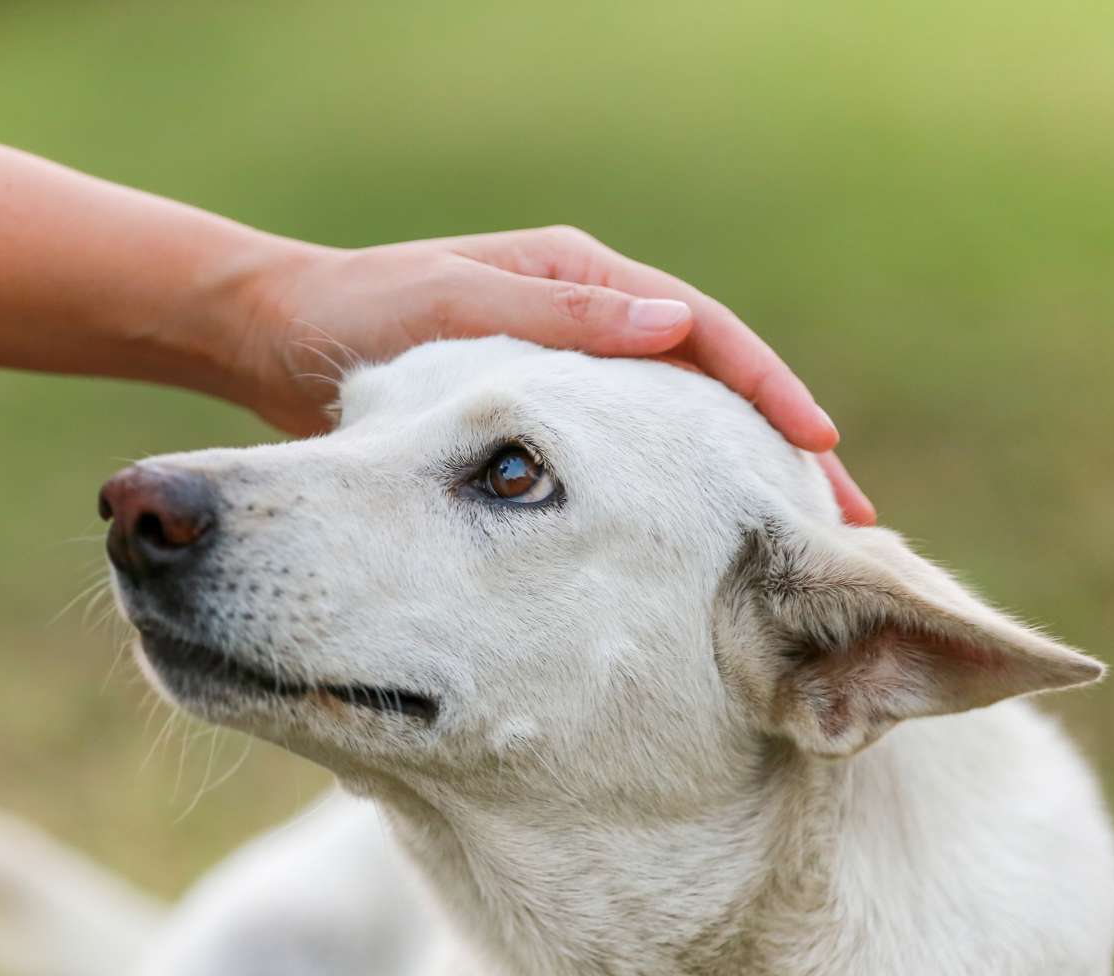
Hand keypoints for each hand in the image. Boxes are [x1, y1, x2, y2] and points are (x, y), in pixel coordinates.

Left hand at [232, 228, 874, 523]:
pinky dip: (666, 504)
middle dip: (774, 451)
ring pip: (672, 435)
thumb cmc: (357, 314)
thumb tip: (674, 327)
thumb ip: (558, 321)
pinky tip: (694, 558)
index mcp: (577, 279)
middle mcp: (583, 324)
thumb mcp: (456, 305)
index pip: (701, 332)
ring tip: (792, 555)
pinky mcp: (529, 431)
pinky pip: (618, 468)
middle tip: (842, 522)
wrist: (270, 339)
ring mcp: (563, 378)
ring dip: (730, 487)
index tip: (819, 448)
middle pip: (705, 388)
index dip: (766, 391)